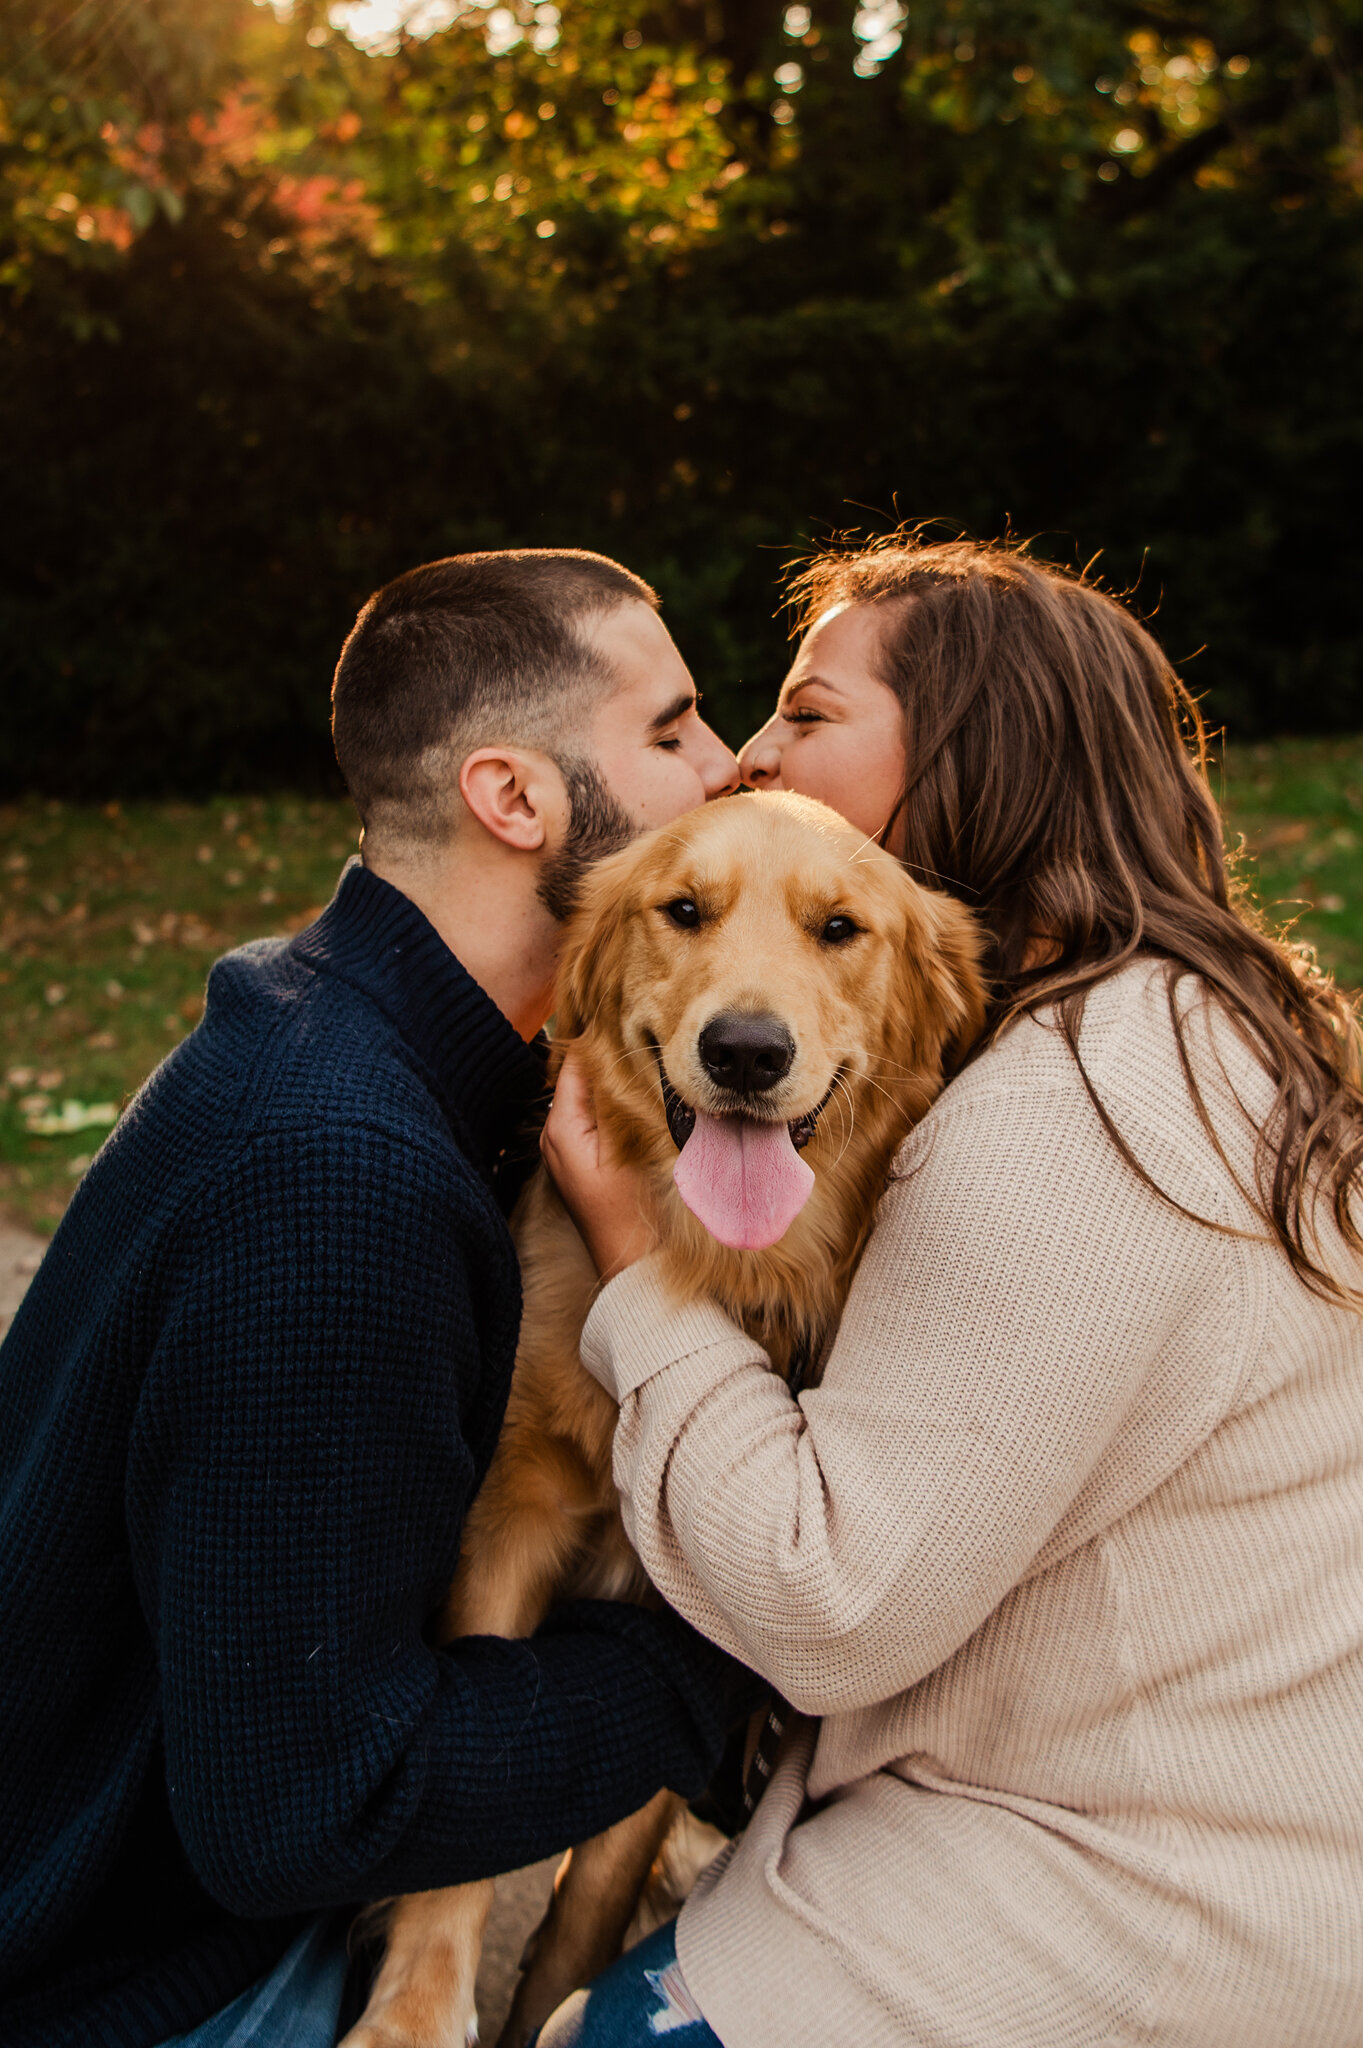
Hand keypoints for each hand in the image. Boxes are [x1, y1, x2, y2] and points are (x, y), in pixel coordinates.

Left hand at [540, 1051, 656, 1279]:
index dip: (603, 1036)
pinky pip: (597, 1117)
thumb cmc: (631, 1210)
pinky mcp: (584, 1159)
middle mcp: (555, 1132)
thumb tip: (613, 1049)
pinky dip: (617, 1103)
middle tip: (649, 1032)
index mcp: (559, 1125)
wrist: (635, 1262)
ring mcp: (568, 1148)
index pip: (575, 1060)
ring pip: (593, 1096)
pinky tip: (645, 1096)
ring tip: (652, 1057)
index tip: (634, 1014)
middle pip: (583, 1076)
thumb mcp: (624, 1146)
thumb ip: (615, 1097)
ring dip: (618, 1080)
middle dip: (613, 1056)